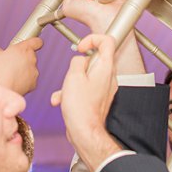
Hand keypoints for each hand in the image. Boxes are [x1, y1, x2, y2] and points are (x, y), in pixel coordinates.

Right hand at [0, 37, 42, 95]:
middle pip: (31, 57)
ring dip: (23, 71)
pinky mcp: (33, 84)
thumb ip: (0, 50)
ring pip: (30, 69)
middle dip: (22, 59)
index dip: (34, 43)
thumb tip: (1, 53)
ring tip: (9, 76)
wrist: (0, 90)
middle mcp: (32, 59)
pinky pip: (29, 81)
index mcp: (24, 49)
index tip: (32, 44)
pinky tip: (13, 83)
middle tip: (10, 64)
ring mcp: (34, 72)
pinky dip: (23, 82)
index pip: (36, 42)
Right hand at [51, 33, 121, 171]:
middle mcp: (109, 77)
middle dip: (78, 64)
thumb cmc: (81, 108)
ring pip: (88, 74)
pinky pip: (86, 87)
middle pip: (96, 58)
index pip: (108, 41)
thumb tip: (79, 61)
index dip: (92, 39)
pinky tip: (63, 100)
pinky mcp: (99, 98)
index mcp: (105, 68)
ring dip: (72, 80)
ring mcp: (105, 88)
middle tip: (71, 72)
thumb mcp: (73, 77)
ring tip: (64, 91)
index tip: (81, 47)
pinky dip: (74, 91)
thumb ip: (77, 62)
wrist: (84, 132)